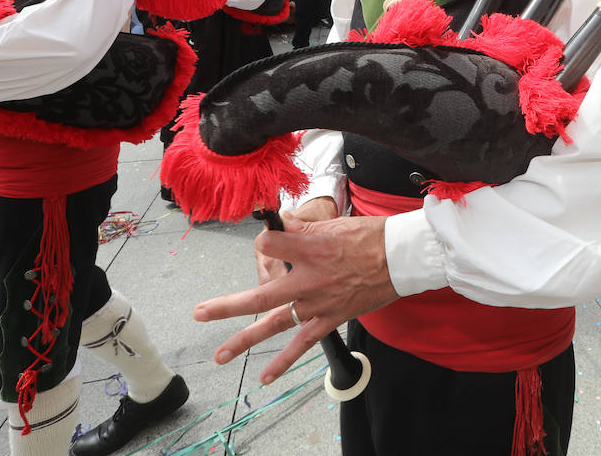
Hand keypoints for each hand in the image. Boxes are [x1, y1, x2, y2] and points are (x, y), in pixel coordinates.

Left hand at [195, 215, 398, 384]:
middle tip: (199, 313)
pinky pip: (303, 344)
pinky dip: (284, 362)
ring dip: (244, 340)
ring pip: (276, 324)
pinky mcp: (330, 319)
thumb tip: (278, 226)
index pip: (269, 245)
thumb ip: (301, 230)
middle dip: (227, 305)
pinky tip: (265, 376)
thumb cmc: (370, 237)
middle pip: (260, 294)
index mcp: (310, 249)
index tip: (270, 235)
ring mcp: (318, 303)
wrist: (401, 259)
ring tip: (220, 354)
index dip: (265, 240)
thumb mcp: (333, 225)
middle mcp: (309, 279)